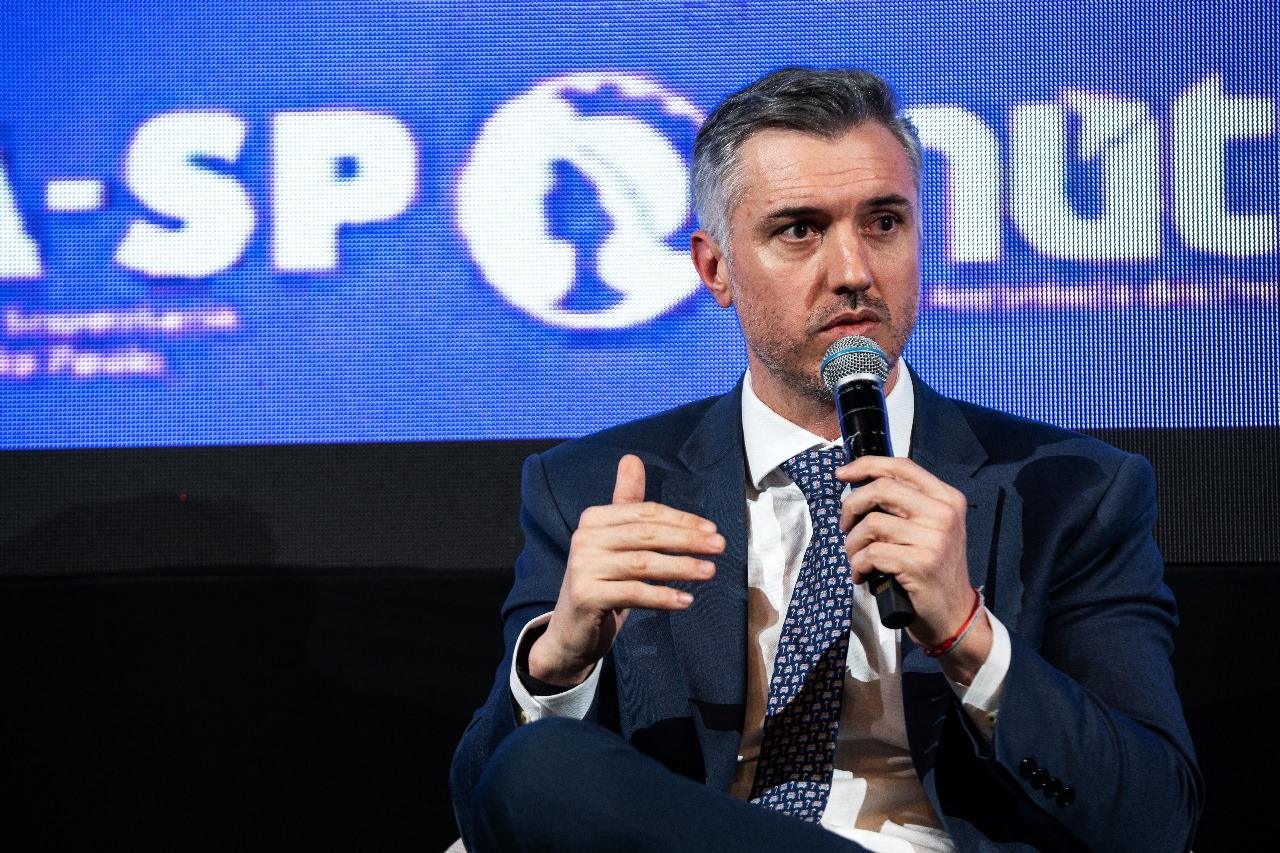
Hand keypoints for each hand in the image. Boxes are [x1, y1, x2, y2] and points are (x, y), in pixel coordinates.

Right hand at [527, 454, 724, 687]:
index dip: (681, 520)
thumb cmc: (602, 581)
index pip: (646, 513)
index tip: (712, 529)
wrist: (571, 630)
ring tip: (709, 572)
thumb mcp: (615, 541)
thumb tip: (631, 458)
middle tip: (719, 547)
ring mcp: (583, 567)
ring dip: (682, 567)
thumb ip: (626, 503)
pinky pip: (634, 592)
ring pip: (644, 563)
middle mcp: (585, 538)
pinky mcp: (587, 595)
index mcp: (594, 519)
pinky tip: (686, 600)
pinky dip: (663, 596)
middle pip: (647, 534)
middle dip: (687, 540)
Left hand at [836, 456, 990, 677]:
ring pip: (871, 524)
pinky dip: (858, 565)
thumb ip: (905, 503)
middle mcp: (944, 513)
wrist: (954, 615)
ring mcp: (934, 538)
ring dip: (852, 543)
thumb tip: (859, 483)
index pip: (901, 467)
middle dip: (851, 506)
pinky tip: (862, 575)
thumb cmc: (933, 570)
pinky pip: (871, 553)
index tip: (842, 475)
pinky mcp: (921, 563)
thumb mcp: (930, 528)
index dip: (865, 465)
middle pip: (881, 489)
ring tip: (856, 557)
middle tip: (845, 525)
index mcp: (947, 498)